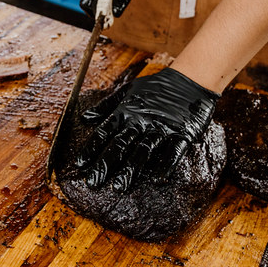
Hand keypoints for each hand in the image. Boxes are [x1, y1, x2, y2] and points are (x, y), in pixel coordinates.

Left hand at [74, 68, 219, 192]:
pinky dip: (166, 164)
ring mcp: (161, 127)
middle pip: (121, 144)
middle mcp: (141, 121)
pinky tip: (159, 179)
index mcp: (127, 111)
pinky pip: (174, 151)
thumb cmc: (155, 87)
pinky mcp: (182, 133)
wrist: (188, 80)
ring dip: (131, 169)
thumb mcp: (128, 91)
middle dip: (106, 164)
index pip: (105, 131)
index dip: (92, 147)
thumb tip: (85, 117)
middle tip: (93, 182)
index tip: (80, 164)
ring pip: (143, 150)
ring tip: (119, 187)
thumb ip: (107, 105)